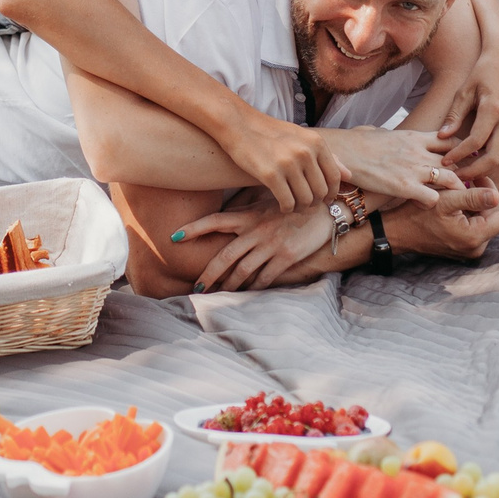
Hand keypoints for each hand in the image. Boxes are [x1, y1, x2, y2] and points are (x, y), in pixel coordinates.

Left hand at [182, 200, 340, 292]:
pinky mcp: (286, 256)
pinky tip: (247, 294)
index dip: (194, 228)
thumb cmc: (291, 206)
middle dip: (208, 274)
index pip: (215, 220)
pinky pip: (265, 277)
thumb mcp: (266, 202)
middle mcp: (257, 230)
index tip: (174, 237)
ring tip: (218, 295)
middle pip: (225, 255)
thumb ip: (245, 209)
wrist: (324, 210)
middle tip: (196, 288)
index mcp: (249, 216)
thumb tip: (223, 218)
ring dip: (229, 285)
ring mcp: (271, 244)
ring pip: (243, 270)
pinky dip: (254, 288)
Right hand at [219, 112, 338, 210]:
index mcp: (316, 142)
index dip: (332, 193)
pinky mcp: (270, 174)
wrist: (239, 125)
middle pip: (320, 191)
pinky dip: (287, 208)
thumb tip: (349, 175)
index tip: (325, 200)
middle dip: (315, 203)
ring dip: (301, 208)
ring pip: (305, 199)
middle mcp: (305, 152)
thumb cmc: (272, 133)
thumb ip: (327, 156)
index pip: (334, 177)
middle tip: (306, 205)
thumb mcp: (303, 138)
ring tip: (295, 206)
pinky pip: (287, 202)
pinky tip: (283, 206)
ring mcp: (288, 163)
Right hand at [322, 125, 460, 205]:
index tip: (461, 163)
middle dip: (464, 174)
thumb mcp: (377, 131)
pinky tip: (428, 207)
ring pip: (451, 179)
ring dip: (454, 190)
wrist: (342, 150)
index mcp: (414, 137)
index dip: (459, 153)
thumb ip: (388, 134)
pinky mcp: (404, 187)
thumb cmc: (355, 142)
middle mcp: (419, 152)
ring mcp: (413, 169)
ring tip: (454, 200)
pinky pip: (432, 198)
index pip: (450, 141)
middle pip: (456, 162)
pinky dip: (434, 204)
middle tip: (466, 186)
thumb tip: (379, 133)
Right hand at [389, 178, 498, 263]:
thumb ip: (473, 197)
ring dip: (481, 200)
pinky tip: (462, 194)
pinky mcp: (461, 245)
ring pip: (485, 220)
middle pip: (496, 217)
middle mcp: (475, 247)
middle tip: (478, 175)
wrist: (396, 232)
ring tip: (468, 181)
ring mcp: (468, 248)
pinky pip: (475, 225)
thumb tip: (498, 195)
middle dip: (491, 194)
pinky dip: (473, 209)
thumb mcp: (446, 200)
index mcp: (475, 237)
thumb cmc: (418, 214)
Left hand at [440, 38, 498, 178]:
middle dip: (474, 171)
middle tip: (457, 175)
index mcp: (494, 109)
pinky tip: (484, 160)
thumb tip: (442, 136)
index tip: (445, 160)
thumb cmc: (483, 71)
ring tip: (469, 170)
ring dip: (488, 168)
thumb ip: (455, 114)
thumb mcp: (465, 89)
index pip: (476, 142)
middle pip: (494, 157)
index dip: (459, 155)